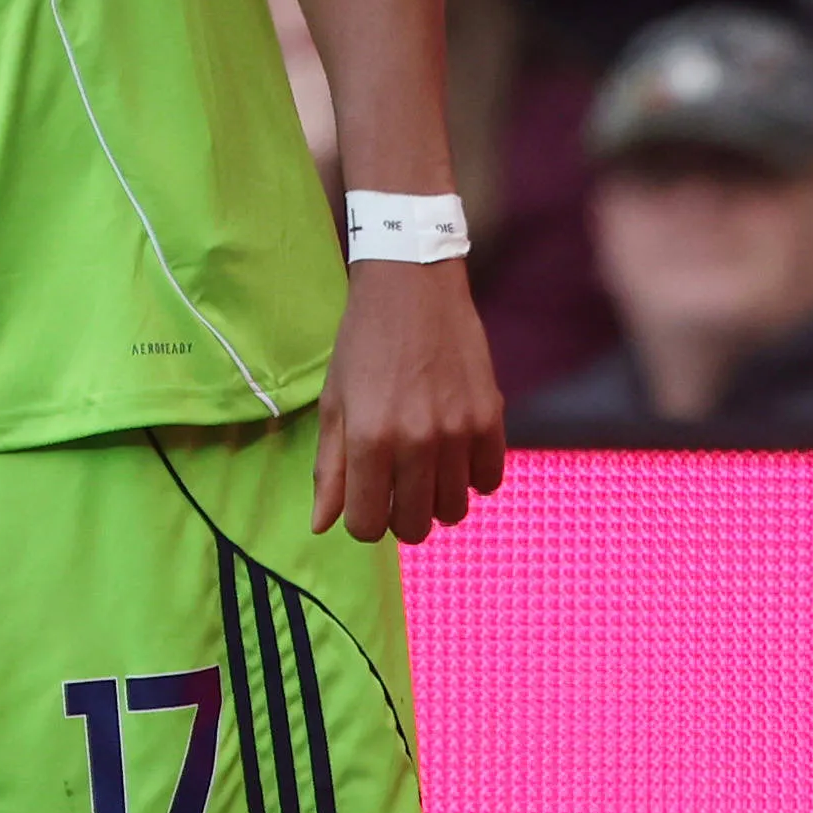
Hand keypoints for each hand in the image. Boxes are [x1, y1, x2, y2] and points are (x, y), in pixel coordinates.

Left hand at [324, 254, 506, 545]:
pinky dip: (471, 479)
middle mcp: (417, 440)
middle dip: (398, 519)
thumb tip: (322, 525)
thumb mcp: (334, 403)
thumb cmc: (363, 343)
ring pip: (453, 510)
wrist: (413, 286)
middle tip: (394, 492)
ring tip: (424, 472)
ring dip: (435, 501)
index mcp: (370, 438)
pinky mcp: (491, 416)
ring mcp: (459, 430)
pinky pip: (489, 481)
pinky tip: (454, 456)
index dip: (361, 522)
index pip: (366, 526)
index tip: (364, 502)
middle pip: (414, 527)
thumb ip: (330, 469)